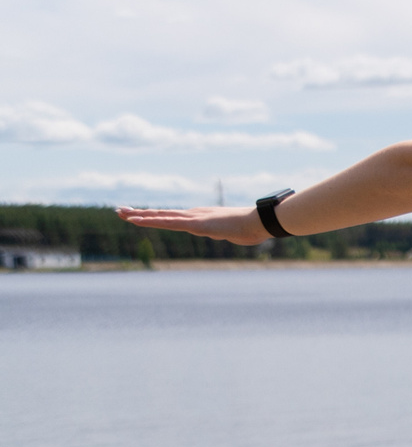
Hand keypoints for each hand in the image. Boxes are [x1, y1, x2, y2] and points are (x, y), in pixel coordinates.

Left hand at [117, 206, 273, 244]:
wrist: (258, 222)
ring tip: (121, 214)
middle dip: (140, 213)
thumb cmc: (251, 227)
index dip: (154, 216)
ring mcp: (193, 219)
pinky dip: (151, 221)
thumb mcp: (235, 233)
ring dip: (140, 216)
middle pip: (161, 214)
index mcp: (200, 218)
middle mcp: (193, 215)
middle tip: (119, 211)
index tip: (139, 215)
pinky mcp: (195, 225)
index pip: (172, 217)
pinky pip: (168, 224)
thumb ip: (232, 233)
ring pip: (161, 217)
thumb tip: (240, 235)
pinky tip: (137, 221)